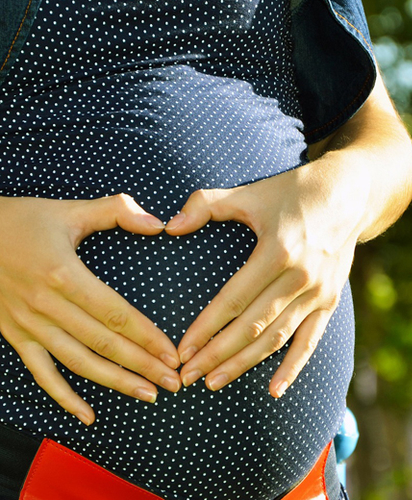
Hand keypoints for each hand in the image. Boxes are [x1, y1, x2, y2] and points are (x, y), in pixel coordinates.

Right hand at [0, 194, 180, 424]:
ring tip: (148, 394)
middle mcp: (47, 306)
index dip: (148, 336)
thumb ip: (117, 211)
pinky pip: (41, 374)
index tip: (172, 354)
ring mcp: (28, 326)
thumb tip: (158, 223)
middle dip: (142, 365)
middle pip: (104, 343)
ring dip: (115, 383)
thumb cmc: (22, 221)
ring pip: (79, 363)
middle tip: (173, 382)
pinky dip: (64, 397)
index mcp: (64, 275)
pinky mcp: (15, 336)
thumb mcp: (70, 210)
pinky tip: (88, 416)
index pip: (116, 314)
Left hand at [167, 160, 368, 396]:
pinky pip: (310, 341)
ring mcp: (318, 293)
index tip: (182, 351)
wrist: (348, 194)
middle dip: (217, 354)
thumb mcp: (250, 193)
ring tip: (215, 382)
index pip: (232, 300)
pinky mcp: (330, 301)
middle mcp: (300, 278)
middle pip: (252, 327)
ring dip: (245, 364)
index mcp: (277, 251)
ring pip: (276, 339)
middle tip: (188, 376)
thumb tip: (169, 226)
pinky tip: (274, 390)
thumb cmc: (292, 192)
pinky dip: (292, 368)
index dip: (205, 328)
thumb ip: (206, 205)